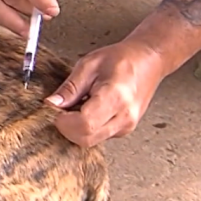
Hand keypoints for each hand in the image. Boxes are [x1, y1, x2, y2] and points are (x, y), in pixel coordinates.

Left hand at [45, 39, 166, 146]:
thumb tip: (52, 104)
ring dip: (76, 129)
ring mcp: (127, 126)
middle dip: (67, 127)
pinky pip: (98, 137)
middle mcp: (124, 116)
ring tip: (79, 105)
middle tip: (63, 108)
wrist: (148, 61)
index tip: (56, 110)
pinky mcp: (124, 130)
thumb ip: (70, 87)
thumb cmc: (123, 59)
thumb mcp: (89, 65)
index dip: (64, 121)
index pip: (84, 124)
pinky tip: (88, 110)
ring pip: (91, 141)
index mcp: (116, 96)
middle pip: (86, 138)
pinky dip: (87, 128)